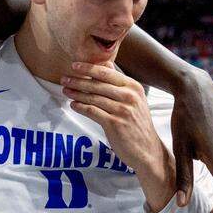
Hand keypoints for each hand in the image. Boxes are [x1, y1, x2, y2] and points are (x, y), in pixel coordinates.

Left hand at [62, 62, 175, 212]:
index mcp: (133, 87)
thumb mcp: (134, 99)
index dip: (88, 68)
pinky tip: (73, 105)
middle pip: (97, 84)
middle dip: (78, 80)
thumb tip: (106, 63)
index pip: (107, 72)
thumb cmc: (137, 123)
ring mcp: (122, 110)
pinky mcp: (114, 124)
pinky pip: (92, 111)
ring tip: (66, 91)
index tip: (74, 65)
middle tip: (64, 79)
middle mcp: (129, 96)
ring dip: (77, 93)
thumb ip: (119, 82)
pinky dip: (80, 107)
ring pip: (93, 97)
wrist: (147, 149)